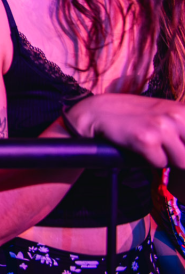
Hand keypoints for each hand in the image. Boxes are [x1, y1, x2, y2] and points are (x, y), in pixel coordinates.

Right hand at [67, 94, 184, 167]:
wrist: (97, 112)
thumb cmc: (131, 115)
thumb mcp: (163, 113)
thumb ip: (182, 126)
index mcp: (183, 110)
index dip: (184, 147)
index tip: (175, 147)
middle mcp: (176, 115)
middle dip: (180, 155)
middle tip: (162, 149)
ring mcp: (162, 127)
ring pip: (181, 161)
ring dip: (166, 159)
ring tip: (151, 148)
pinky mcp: (146, 140)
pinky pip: (160, 164)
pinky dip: (149, 161)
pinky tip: (138, 148)